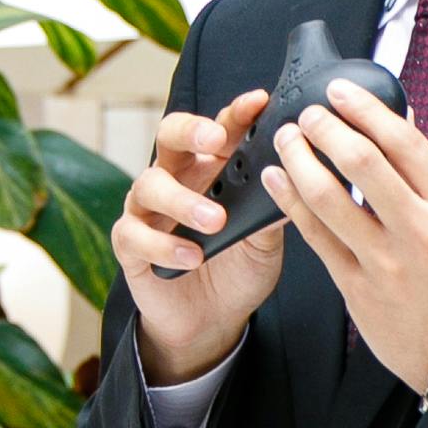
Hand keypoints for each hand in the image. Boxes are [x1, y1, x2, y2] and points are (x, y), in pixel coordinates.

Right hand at [113, 88, 285, 377]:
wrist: (212, 324)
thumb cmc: (238, 272)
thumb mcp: (265, 244)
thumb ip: (272, 214)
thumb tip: (297, 182)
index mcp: (211, 170)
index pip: (221, 130)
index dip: (236, 114)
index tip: (260, 103)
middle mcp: (176, 179)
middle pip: (170, 135)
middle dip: (191, 130)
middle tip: (217, 141)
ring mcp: (149, 210)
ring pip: (150, 185)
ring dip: (184, 201)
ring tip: (215, 221)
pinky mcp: (130, 245)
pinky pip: (136, 235)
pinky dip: (164, 245)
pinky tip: (192, 258)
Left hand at [266, 82, 427, 393]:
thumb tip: (397, 119)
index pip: (404, 142)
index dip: (365, 108)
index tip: (340, 90)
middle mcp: (421, 232)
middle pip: (362, 162)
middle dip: (325, 128)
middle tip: (307, 115)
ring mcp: (386, 263)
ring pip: (328, 198)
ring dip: (298, 160)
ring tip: (286, 140)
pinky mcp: (357, 288)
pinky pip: (315, 236)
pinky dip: (291, 201)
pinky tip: (277, 180)